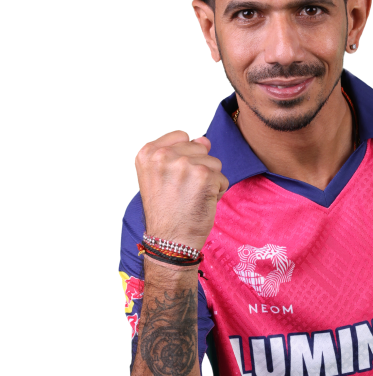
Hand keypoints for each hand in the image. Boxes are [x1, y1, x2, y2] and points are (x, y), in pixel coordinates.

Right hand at [134, 131, 228, 250]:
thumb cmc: (166, 210)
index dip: (186, 155)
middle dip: (199, 169)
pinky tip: (202, 204)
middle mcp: (163, 155)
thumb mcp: (161, 176)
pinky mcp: (203, 176)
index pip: (182, 135)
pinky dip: (217, 193)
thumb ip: (180, 152)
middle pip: (200, 148)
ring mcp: (183, 164)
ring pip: (214, 163)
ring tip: (193, 197)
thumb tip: (204, 139)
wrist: (170, 240)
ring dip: (210, 181)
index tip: (176, 176)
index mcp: (147, 152)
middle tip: (184, 190)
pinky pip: (222, 178)